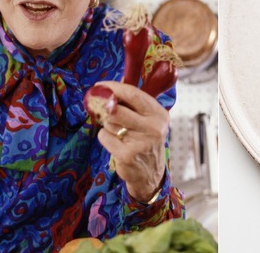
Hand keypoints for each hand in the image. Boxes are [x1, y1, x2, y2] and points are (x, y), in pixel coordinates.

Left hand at [95, 81, 168, 202]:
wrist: (150, 173)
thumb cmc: (145, 140)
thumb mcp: (149, 120)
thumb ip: (133, 103)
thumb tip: (110, 87)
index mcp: (159, 114)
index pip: (134, 94)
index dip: (114, 88)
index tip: (100, 86)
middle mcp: (153, 127)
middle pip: (116, 109)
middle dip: (104, 107)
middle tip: (100, 107)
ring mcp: (140, 142)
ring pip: (109, 122)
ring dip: (108, 124)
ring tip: (118, 131)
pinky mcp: (126, 155)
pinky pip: (104, 136)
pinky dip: (106, 137)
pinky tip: (116, 143)